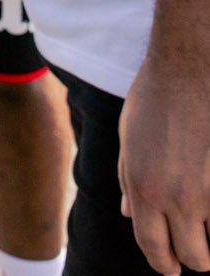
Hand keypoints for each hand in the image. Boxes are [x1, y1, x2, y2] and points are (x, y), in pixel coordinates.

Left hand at [119, 51, 209, 272]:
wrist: (186, 73)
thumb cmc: (152, 102)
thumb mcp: (128, 141)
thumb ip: (129, 183)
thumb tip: (128, 215)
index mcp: (143, 188)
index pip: (154, 248)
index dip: (163, 264)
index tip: (170, 268)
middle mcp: (177, 197)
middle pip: (195, 258)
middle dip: (192, 258)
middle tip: (192, 250)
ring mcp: (209, 192)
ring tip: (203, 224)